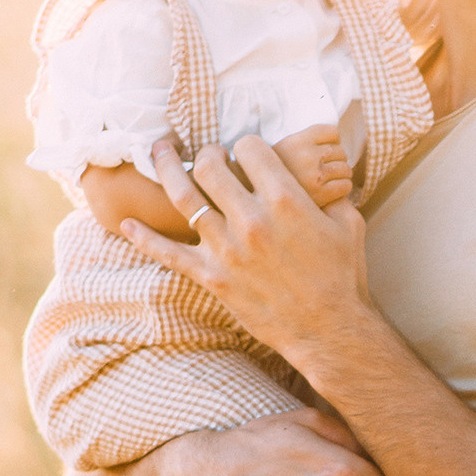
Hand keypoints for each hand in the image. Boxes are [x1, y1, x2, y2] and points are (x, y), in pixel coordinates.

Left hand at [126, 138, 372, 374]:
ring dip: (167, 168)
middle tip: (208, 153)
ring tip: (160, 153)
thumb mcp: (349, 226)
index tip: (247, 151)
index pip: (251, 149)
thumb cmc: (342, 278)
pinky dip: (143, 237)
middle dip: (207, 152)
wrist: (330, 331)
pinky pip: (168, 253)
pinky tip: (126, 223)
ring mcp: (227, 249)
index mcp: (287, 201)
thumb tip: (329, 177)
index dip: (247, 145)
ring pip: (183, 196)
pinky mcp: (212, 277)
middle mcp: (252, 220)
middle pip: (210, 165)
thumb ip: (333, 195)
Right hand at [274, 123, 354, 211]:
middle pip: (341, 152)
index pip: (332, 132)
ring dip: (342, 174)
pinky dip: (343, 187)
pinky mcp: (322, 194)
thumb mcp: (286, 147)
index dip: (333, 141)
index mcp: (298, 140)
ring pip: (346, 169)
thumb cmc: (278, 172)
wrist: (261, 196)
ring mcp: (316, 175)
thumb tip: (337, 139)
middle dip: (337, 160)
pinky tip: (334, 190)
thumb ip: (308, 141)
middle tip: (327, 168)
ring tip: (331, 179)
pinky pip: (345, 186)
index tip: (327, 150)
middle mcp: (307, 155)